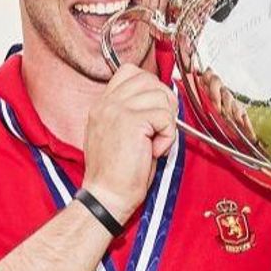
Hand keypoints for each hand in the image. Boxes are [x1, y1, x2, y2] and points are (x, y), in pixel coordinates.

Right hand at [83, 64, 176, 224]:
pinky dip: (167, 137)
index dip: (151, 88)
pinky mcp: (131, 121)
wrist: (106, 197)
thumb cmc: (117, 173)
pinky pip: (165, 117)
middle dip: (164, 102)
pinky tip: (153, 151)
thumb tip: (160, 100)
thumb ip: (132, 112)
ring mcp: (116, 109)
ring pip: (161, 96)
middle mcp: (107, 103)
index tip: (153, 113)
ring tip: (154, 143)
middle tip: (160, 128)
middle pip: (149, 79)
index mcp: (102, 104)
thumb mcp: (118, 134)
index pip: (131, 72)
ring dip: (166, 122)